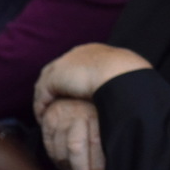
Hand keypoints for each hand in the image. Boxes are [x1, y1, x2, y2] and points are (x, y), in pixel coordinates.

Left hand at [34, 43, 149, 119]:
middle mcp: (76, 54)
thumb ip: (119, 81)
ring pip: (48, 83)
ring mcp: (63, 64)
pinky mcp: (54, 77)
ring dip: (46, 99)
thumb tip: (128, 93)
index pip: (78, 65)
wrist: (118, 72)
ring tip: (46, 116)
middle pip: (60, 72)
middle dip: (57, 88)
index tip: (75, 97)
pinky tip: (44, 118)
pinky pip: (42, 94)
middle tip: (55, 106)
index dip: (74, 81)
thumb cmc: (127, 75)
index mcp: (95, 51)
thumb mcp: (125, 76)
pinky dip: (41, 106)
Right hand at [41, 98, 105, 169]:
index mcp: (99, 111)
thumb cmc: (102, 109)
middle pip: (76, 148)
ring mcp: (62, 115)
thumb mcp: (111, 118)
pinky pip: (50, 147)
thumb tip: (110, 169)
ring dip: (70, 168)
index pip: (97, 142)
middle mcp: (79, 111)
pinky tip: (67, 165)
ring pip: (61, 150)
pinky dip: (57, 160)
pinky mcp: (49, 118)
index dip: (97, 166)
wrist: (82, 86)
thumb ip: (109, 139)